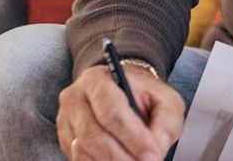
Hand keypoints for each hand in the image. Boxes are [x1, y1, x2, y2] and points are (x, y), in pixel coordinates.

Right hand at [56, 63, 184, 160]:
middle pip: (93, 135)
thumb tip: (156, 149)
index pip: (111, 111)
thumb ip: (166, 122)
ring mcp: (66, 120)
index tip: (152, 155)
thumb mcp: (166, 100)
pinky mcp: (65, 139)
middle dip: (122, 157)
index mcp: (98, 79)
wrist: (123, 92)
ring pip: (83, 151)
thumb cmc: (143, 96)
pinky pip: (78, 159)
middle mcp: (76, 98)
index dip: (133, 138)